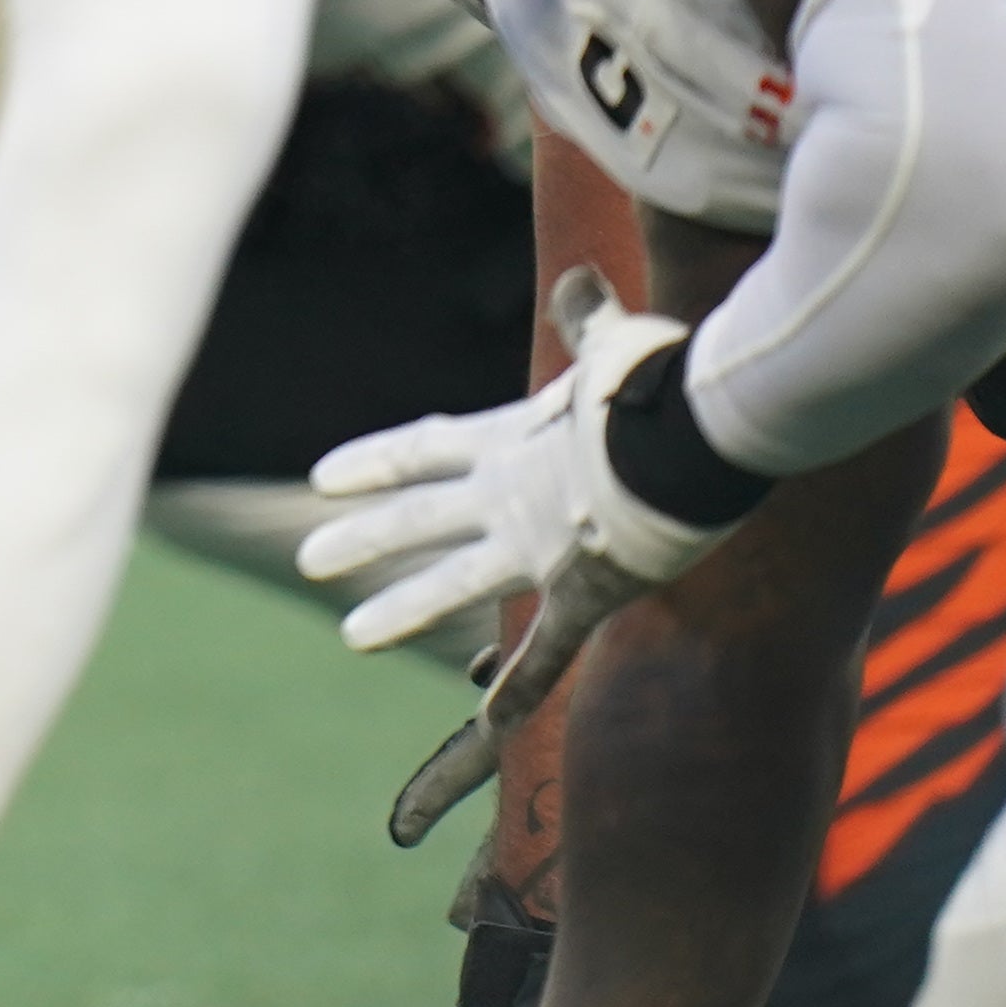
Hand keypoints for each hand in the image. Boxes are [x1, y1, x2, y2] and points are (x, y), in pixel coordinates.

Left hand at [298, 274, 728, 839]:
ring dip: (402, 612)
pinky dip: (518, 691)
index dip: (373, 463)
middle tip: (309, 558)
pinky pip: (546, 656)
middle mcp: (508, 497)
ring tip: (349, 636)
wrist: (696, 434)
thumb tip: (578, 282)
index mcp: (511, 441)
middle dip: (363, 540)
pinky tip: (486, 725)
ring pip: (453, 587)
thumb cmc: (663, 382)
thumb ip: (589, 320)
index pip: (423, 448)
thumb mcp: (616, 341)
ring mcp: (538, 549)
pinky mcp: (585, 593)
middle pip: (416, 521)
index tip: (321, 478)